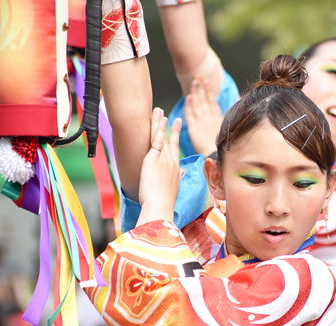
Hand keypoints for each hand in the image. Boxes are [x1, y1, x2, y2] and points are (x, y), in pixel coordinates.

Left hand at [137, 108, 182, 223]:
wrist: (159, 205)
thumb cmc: (164, 202)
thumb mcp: (173, 189)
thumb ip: (177, 179)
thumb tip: (182, 175)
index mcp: (176, 170)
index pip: (175, 151)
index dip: (175, 140)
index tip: (177, 132)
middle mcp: (172, 162)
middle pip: (171, 141)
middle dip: (171, 128)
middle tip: (173, 118)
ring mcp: (163, 159)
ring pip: (162, 137)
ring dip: (160, 123)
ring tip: (159, 111)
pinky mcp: (153, 158)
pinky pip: (156, 140)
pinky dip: (158, 129)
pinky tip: (159, 119)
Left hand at [184, 76, 222, 155]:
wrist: (215, 156)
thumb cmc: (223, 146)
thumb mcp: (228, 129)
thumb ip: (229, 115)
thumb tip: (235, 103)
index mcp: (217, 118)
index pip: (212, 101)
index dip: (209, 91)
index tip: (207, 81)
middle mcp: (209, 118)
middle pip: (204, 100)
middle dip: (201, 88)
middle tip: (198, 76)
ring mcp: (201, 122)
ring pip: (197, 104)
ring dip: (195, 93)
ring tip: (194, 82)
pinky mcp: (193, 128)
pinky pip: (190, 115)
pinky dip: (189, 105)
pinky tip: (188, 98)